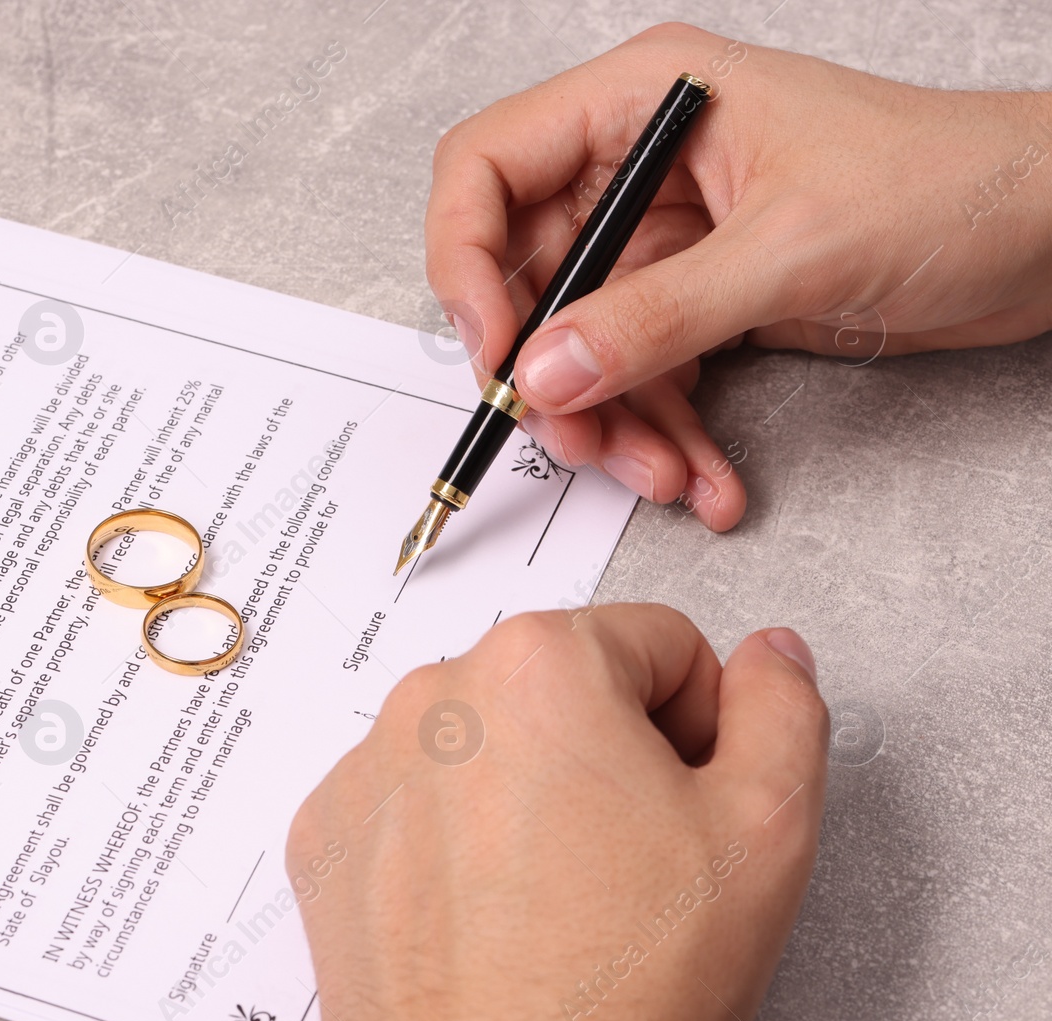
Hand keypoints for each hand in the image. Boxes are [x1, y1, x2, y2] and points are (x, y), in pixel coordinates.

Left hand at [287, 605, 828, 1020]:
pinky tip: (492, 912)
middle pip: (562, 686)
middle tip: (633, 855)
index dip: (702, 722)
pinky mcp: (326, 837)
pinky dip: (452, 839)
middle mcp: (435, 699)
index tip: (691, 791)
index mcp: (538, 666)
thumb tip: (773, 657)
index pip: (658, 642)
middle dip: (610, 752)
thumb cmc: (619, 991)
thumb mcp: (764, 833)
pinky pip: (412, 801)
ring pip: (485, 742)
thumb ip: (783, 710)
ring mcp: (368, 769)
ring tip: (561, 894)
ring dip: (527, 791)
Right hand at [426, 22, 1051, 529]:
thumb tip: (544, 371)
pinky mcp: (701, 301)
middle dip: (548, 373)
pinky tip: (704, 478)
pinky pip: (645, 377)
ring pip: (582, 346)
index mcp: (643, 104)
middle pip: (527, 277)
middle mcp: (639, 168)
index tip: (495, 350)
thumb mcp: (792, 249)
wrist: (1049, 231)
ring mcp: (669, 240)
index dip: (465, 261)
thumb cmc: (951, 182)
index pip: (487, 166)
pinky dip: (665, 435)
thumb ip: (657, 316)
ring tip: (663, 474)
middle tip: (577, 436)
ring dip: (613, 424)